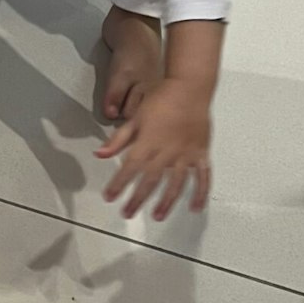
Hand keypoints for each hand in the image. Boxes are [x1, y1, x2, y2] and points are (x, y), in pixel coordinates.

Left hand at [95, 79, 211, 219]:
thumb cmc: (161, 99)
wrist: (190, 87)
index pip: (130, 167)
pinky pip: (203, 176)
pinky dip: (200, 193)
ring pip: (176, 183)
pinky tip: (196, 207)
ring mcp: (186, 154)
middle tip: (127, 213)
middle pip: (150, 180)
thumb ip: (118, 139)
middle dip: (137, 198)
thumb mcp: (135, 117)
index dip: (119, 183)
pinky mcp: (201, 153)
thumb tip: (100, 154)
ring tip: (157, 216)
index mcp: (148, 142)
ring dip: (166, 201)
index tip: (110, 197)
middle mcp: (167, 151)